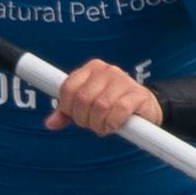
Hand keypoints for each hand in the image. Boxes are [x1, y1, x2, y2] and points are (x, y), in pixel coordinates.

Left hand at [46, 59, 161, 136]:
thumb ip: (68, 112)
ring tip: (104, 127)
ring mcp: (124, 81)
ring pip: (100, 106)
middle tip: (92, 124)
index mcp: (92, 68)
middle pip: (83, 99)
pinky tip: (115, 125)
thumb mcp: (87, 106)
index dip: (68, 108)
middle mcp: (107, 70)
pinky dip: (112, 123)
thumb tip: (50, 124)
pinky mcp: (137, 95)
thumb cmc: (112, 105)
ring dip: (99, 123)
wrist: (145, 108)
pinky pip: (118, 111)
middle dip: (84, 119)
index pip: (68, 88)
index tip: (77, 116)